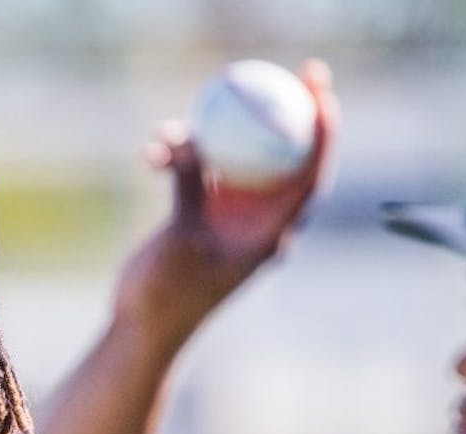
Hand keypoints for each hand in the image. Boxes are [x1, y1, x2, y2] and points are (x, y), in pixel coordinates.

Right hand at [112, 60, 338, 352]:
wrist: (143, 328)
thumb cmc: (169, 295)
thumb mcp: (180, 238)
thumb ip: (190, 188)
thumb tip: (190, 142)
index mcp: (269, 233)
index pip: (309, 174)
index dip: (322, 131)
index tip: (320, 94)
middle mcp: (255, 221)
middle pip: (279, 155)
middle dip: (281, 113)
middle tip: (280, 73)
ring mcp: (226, 217)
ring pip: (228, 160)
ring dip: (200, 140)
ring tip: (168, 133)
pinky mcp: (197, 216)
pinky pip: (194, 173)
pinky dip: (175, 160)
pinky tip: (150, 153)